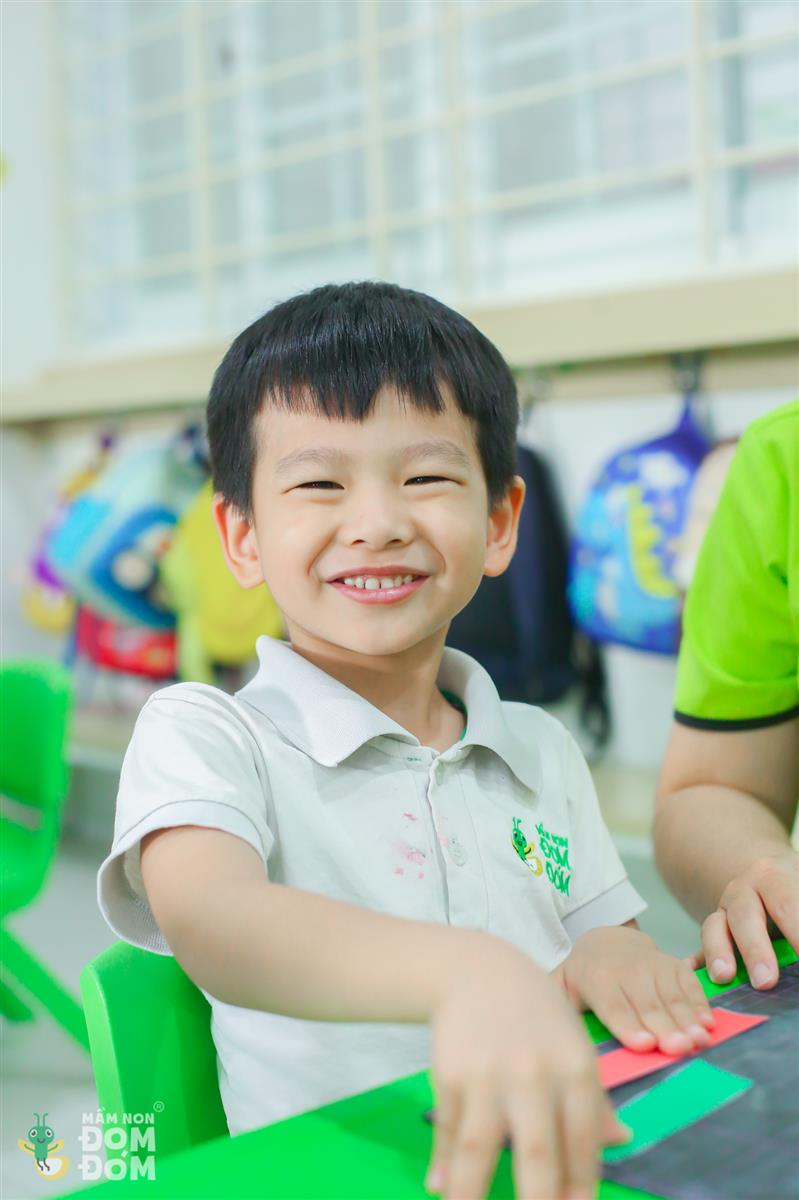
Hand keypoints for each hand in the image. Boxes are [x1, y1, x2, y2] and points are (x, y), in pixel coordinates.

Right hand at [425, 936, 629, 1199]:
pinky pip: (449, 1128)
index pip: (584, 1145)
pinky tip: (439, 1187)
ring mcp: (489, 1075)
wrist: (479, 970)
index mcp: (576, 1070)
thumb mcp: (575, 1047)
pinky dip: (443, 1163)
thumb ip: (596, 1100)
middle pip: (539, 1154)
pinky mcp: (451, 1073)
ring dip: (473, 1192)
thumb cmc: (537, 1017)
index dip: (580, 1190)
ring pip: (481, 1148)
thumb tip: (621, 1142)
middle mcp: (535, 1075)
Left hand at [555, 926, 714, 1055]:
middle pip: (647, 1004)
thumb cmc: (584, 978)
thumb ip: (553, 1005)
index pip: (613, 1005)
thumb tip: (540, 1033)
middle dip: (663, 1027)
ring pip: (671, 996)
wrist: (607, 942)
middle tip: (678, 1048)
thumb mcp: (562, 987)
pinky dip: (700, 1005)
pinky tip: (708, 1025)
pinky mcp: (675, 965)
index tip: (644, 1045)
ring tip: (698, 1041)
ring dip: (687, 1020)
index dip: (628, 1025)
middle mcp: (627, 970)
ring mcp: (654, 965)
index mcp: (595, 979)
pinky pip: (690, 985)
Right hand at [685, 849, 798, 988]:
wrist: (767, 881)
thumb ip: (798, 913)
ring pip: (714, 928)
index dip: (795, 932)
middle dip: (754, 949)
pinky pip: (700, 949)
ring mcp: (723, 913)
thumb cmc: (793, 891)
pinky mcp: (713, 935)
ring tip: (723, 976)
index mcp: (771, 876)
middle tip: (766, 981)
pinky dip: (696, 964)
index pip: (785, 904)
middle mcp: (741, 891)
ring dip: (717, 953)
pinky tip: (694, 975)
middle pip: (745, 916)